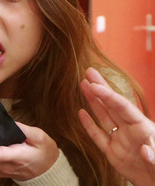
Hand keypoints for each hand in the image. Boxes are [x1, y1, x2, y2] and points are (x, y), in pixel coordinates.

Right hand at [78, 67, 154, 185]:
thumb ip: (154, 156)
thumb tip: (144, 149)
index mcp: (144, 129)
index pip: (123, 108)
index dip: (108, 96)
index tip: (95, 85)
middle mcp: (130, 131)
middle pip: (113, 106)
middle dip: (101, 88)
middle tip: (89, 72)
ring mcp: (120, 141)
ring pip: (104, 117)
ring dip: (93, 101)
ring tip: (83, 85)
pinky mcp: (113, 153)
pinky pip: (98, 137)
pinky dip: (89, 125)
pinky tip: (81, 113)